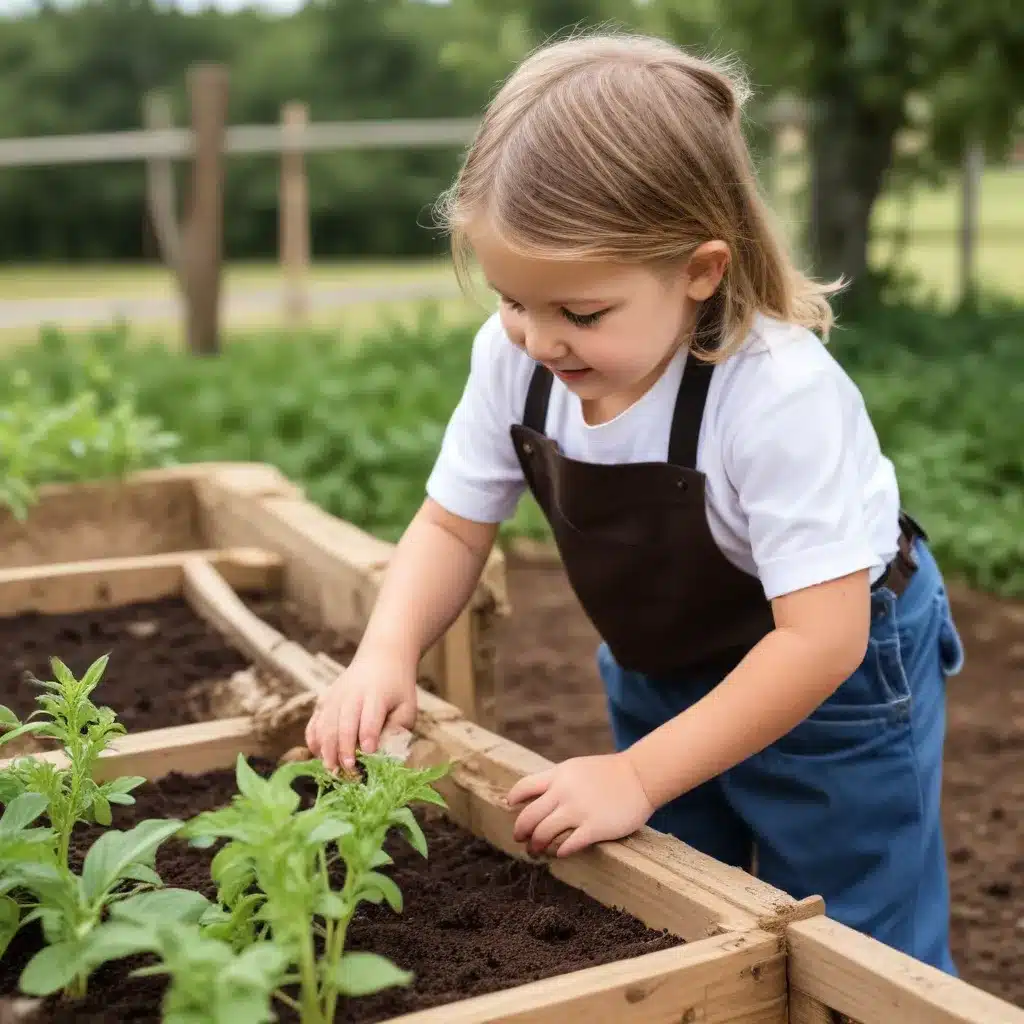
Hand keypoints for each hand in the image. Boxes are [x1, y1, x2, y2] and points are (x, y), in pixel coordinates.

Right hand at [304, 648, 416, 772]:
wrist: (381, 659)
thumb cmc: (396, 689)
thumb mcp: (407, 705)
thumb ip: (399, 728)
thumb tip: (387, 752)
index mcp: (376, 695)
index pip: (370, 718)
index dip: (368, 736)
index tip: (369, 752)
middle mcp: (352, 695)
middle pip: (344, 724)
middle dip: (344, 749)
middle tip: (348, 770)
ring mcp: (335, 696)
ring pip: (325, 725)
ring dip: (326, 749)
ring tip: (331, 769)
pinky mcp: (324, 699)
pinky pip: (314, 722)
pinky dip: (313, 739)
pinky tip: (318, 754)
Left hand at [506, 753, 654, 858]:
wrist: (640, 776)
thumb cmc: (609, 773)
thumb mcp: (576, 768)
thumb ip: (556, 780)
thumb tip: (535, 795)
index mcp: (558, 775)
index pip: (524, 787)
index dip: (513, 799)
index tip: (511, 808)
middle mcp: (564, 793)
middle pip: (529, 817)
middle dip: (521, 831)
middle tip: (521, 839)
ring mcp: (579, 811)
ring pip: (544, 834)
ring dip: (536, 846)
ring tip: (537, 851)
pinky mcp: (594, 828)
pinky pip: (568, 845)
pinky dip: (560, 851)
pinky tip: (560, 853)